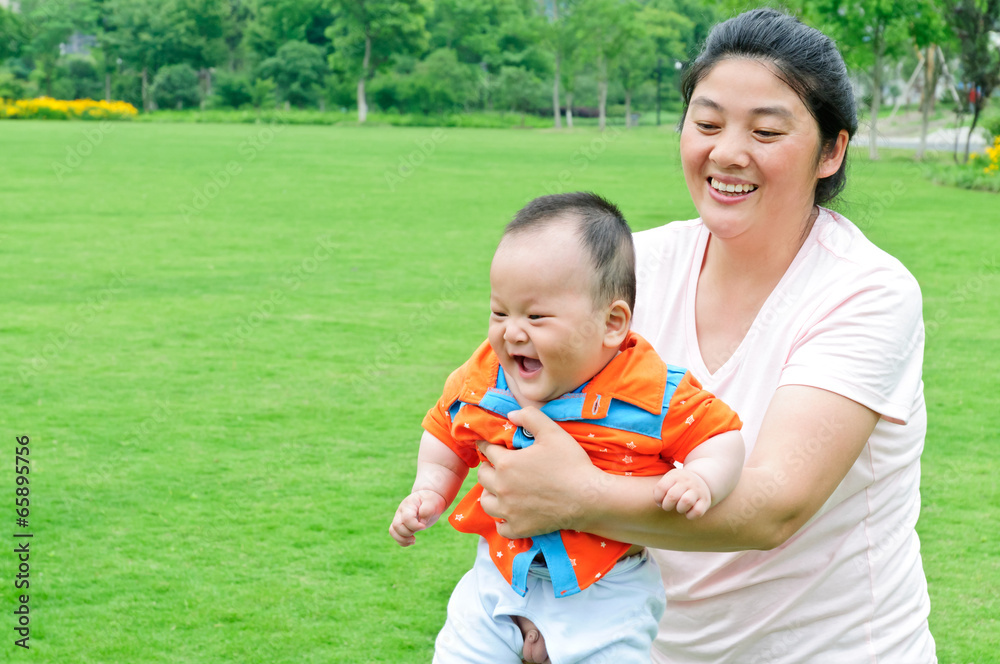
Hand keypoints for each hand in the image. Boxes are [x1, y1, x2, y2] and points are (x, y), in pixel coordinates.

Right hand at [389, 490, 446, 545]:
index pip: (406, 518)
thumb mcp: (432, 502)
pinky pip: (395, 535)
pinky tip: (412, 541)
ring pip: (393, 531)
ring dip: (403, 539)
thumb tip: (421, 522)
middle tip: (420, 530)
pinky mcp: (401, 525)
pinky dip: (402, 542)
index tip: (424, 526)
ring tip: (414, 539)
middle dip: (408, 533)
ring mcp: (399, 518)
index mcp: (408, 505)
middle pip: (397, 526)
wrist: (428, 500)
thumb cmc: (431, 500)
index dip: (415, 526)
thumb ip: (427, 510)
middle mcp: (401, 511)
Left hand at [475, 407, 600, 538]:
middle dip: (488, 467)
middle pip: (483, 476)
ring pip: (486, 502)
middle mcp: (502, 487)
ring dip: (490, 494)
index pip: (487, 450)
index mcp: (506, 463)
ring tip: (499, 489)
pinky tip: (510, 513)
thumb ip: (529, 417)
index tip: (488, 444)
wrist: (589, 498)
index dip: (487, 444)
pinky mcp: (519, 528)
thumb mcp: (552, 432)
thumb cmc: (571, 463)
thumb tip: (511, 414)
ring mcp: (509, 510)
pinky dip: (502, 520)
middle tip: (497, 465)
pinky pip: (501, 526)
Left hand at [654, 467, 711, 518]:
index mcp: (675, 475)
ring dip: (679, 509)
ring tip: (679, 508)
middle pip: (672, 496)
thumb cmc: (678, 485)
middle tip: (668, 507)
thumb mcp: (668, 480)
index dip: (657, 498)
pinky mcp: (705, 500)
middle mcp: (687, 481)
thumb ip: (659, 489)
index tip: (659, 501)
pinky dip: (690, 515)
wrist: (701, 480)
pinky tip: (688, 512)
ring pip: (686, 501)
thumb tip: (659, 503)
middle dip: (666, 506)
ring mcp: (697, 490)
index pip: (661, 487)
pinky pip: (697, 511)